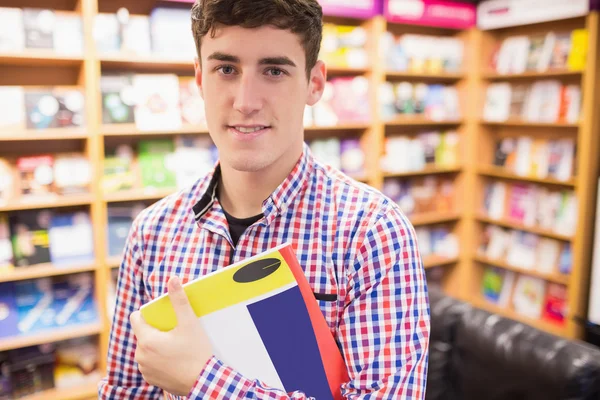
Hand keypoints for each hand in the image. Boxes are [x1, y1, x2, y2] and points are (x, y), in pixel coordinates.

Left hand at [130, 276, 213, 395]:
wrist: (204, 381)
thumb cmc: (196, 352)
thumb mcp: (189, 323)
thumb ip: (179, 300)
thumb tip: (172, 279)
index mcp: (146, 340)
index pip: (136, 318)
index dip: (148, 313)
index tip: (162, 316)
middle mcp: (140, 356)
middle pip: (143, 333)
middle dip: (155, 330)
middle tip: (174, 331)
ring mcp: (145, 369)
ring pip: (146, 349)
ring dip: (156, 345)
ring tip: (176, 346)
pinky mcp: (151, 380)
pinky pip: (150, 363)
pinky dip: (159, 359)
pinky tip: (174, 359)